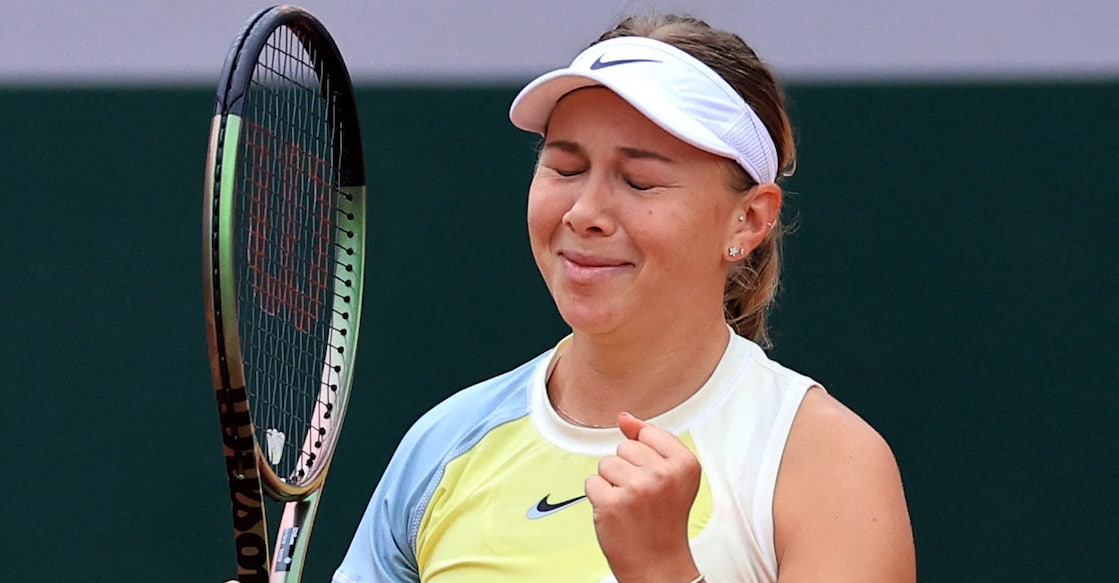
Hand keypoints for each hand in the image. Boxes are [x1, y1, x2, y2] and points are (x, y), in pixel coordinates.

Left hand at [585, 412, 701, 581]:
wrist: (658, 565)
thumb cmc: (664, 521)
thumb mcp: (671, 475)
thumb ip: (649, 440)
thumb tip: (624, 417)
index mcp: (685, 463)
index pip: (647, 433)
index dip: (645, 457)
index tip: (656, 480)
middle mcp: (663, 473)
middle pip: (624, 447)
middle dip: (627, 470)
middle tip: (643, 498)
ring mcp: (637, 488)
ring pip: (605, 464)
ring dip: (611, 483)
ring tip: (630, 505)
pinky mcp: (612, 503)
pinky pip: (591, 482)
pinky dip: (598, 498)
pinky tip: (617, 513)